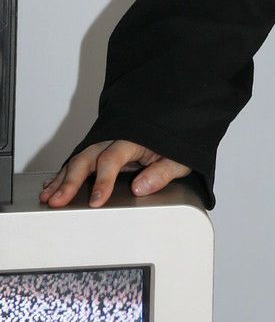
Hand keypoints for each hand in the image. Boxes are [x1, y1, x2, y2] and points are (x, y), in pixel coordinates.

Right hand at [39, 140, 191, 207]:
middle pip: (87, 157)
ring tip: (47, 197)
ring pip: (79, 157)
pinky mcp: (103, 147)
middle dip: (70, 181)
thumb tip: (140, 188)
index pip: (112, 159)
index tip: (96, 201)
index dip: (103, 181)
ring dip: (61, 178)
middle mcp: (116, 137)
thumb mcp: (180, 159)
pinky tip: (51, 185)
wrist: (178, 120)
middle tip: (57, 201)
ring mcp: (107, 140)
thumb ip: (162, 173)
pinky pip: (80, 158)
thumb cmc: (178, 141)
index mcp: (134, 138)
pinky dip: (64, 172)